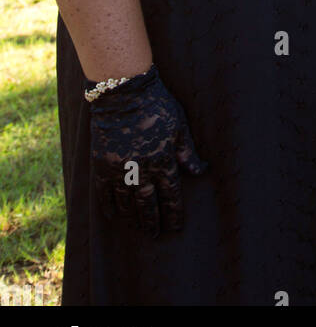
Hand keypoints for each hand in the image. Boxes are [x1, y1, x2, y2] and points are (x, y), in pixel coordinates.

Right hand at [89, 64, 207, 235]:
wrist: (123, 92)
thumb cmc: (156, 105)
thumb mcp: (179, 125)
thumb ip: (188, 151)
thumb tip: (201, 171)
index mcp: (163, 159)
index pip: (171, 194)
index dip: (174, 212)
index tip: (176, 226)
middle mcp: (141, 168)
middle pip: (148, 203)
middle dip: (153, 221)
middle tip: (156, 235)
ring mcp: (120, 168)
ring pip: (127, 201)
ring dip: (133, 217)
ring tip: (138, 227)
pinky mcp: (102, 164)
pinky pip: (104, 192)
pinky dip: (109, 206)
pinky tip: (114, 216)